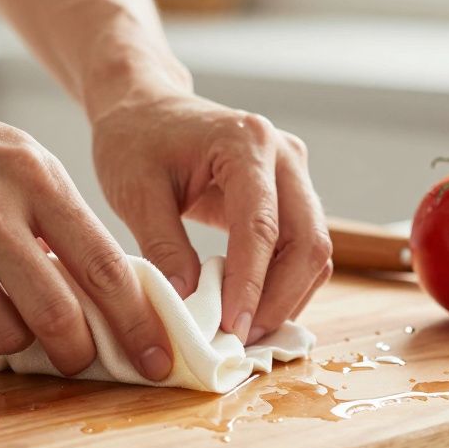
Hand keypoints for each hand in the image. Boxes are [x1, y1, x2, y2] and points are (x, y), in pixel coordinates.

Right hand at [0, 82, 173, 379]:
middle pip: (57, 315)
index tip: (157, 358)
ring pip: (2, 334)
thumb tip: (100, 293)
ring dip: (14, 341)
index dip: (137, 322)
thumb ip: (55, 218)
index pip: (104, 265)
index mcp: (34, 175)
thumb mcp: (12, 158)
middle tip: (82, 360)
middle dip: (79, 352)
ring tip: (4, 312)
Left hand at [90, 87, 332, 343]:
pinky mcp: (291, 193)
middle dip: (280, 298)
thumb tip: (190, 302)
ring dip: (287, 296)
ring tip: (245, 333)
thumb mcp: (135, 192)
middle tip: (241, 340)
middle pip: (308, 240)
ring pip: (313, 249)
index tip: (231, 328)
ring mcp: (294, 173)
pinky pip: (301, 247)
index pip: (261, 226)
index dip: (250, 284)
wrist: (145, 108)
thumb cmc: (134, 141)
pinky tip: (253, 310)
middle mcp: (284, 155)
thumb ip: (163, 246)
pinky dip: (285, 283)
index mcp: (246, 143)